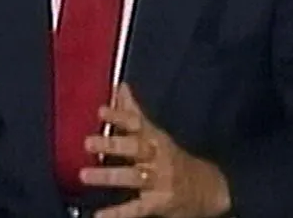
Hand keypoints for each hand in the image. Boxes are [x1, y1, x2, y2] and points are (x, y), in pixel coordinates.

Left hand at [80, 84, 231, 217]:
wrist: (208, 188)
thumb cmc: (173, 157)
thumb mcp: (155, 133)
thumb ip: (133, 111)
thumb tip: (120, 87)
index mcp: (154, 138)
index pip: (137, 123)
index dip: (120, 116)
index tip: (101, 111)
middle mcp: (157, 157)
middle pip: (135, 148)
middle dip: (112, 145)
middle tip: (88, 142)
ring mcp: (158, 181)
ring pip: (133, 177)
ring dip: (109, 176)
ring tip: (84, 175)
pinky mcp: (158, 204)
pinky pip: (136, 209)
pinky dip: (118, 213)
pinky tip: (99, 215)